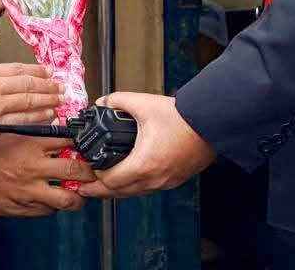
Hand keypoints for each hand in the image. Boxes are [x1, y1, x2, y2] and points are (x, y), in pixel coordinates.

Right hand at [0, 64, 62, 152]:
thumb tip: (14, 81)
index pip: (19, 69)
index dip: (38, 71)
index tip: (49, 73)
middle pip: (29, 84)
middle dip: (49, 85)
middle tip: (61, 87)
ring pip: (30, 101)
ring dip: (48, 100)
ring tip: (59, 100)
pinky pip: (24, 119)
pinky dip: (39, 117)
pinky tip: (48, 115)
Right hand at [0, 134, 94, 215]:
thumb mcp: (4, 130)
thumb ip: (29, 128)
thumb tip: (53, 124)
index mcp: (30, 144)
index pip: (68, 142)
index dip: (82, 143)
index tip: (87, 145)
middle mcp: (33, 167)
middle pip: (75, 170)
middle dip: (90, 172)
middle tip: (94, 172)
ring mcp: (29, 190)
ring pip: (66, 199)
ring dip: (78, 197)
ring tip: (81, 194)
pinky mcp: (22, 207)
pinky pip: (47, 212)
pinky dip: (54, 207)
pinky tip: (53, 201)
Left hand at [77, 93, 214, 197]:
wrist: (210, 124)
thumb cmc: (180, 117)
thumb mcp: (143, 104)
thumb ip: (117, 101)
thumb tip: (101, 102)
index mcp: (144, 163)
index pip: (111, 182)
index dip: (94, 178)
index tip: (85, 170)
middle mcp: (155, 178)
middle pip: (119, 193)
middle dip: (99, 191)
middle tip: (84, 188)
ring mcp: (166, 182)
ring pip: (134, 194)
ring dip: (116, 191)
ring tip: (101, 186)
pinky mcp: (174, 180)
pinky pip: (147, 189)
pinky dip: (132, 187)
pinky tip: (126, 179)